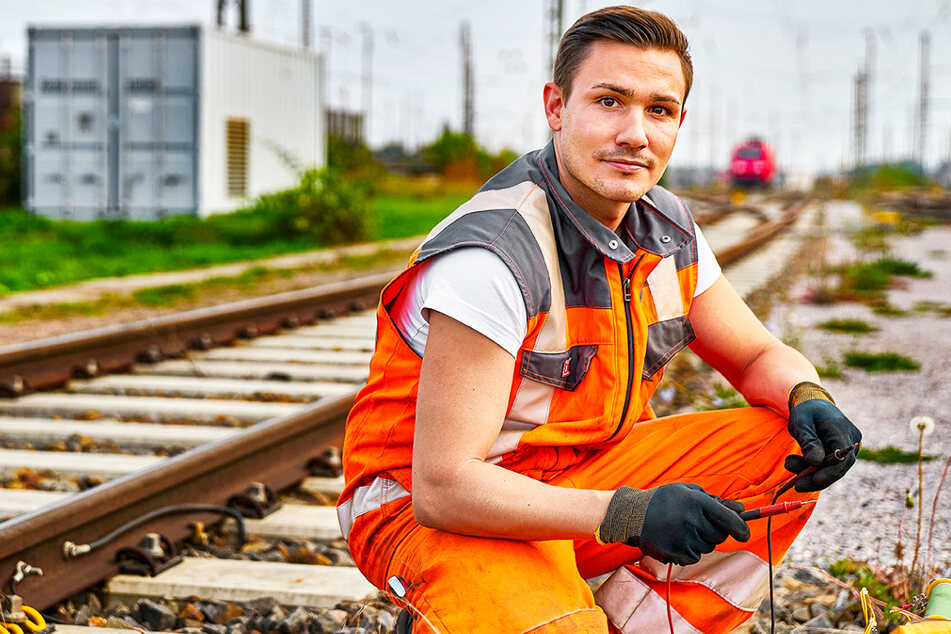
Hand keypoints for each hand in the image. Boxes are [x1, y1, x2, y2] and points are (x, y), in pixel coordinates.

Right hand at [597, 483, 749, 565]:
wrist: (632, 515)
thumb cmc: (663, 500)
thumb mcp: (686, 491)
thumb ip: (714, 500)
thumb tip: (740, 509)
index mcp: (697, 503)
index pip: (729, 520)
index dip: (741, 528)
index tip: (744, 533)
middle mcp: (692, 521)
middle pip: (720, 536)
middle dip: (715, 531)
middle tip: (700, 524)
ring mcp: (684, 539)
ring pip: (707, 546)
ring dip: (701, 540)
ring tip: (682, 528)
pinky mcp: (677, 553)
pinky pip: (694, 556)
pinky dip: (689, 550)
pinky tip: (675, 538)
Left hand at [785, 382, 861, 491]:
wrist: (813, 403)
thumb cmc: (805, 411)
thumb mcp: (801, 423)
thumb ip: (808, 441)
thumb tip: (815, 462)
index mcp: (842, 431)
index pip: (840, 461)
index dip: (824, 476)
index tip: (802, 484)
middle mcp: (852, 441)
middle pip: (837, 468)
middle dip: (814, 477)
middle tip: (794, 483)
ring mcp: (850, 447)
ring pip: (833, 469)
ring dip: (811, 472)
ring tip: (790, 463)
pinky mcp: (843, 451)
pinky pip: (831, 465)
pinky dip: (815, 468)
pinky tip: (798, 461)